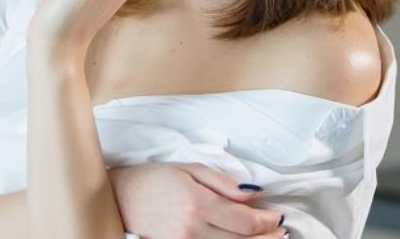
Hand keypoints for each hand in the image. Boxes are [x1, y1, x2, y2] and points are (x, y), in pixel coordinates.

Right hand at [109, 162, 288, 237]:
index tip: (277, 215)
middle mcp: (192, 229)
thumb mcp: (187, 168)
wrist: (117, 198)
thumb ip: (222, 182)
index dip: (268, 221)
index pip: (245, 221)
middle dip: (268, 238)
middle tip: (282, 231)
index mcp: (197, 203)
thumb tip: (253, 194)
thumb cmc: (151, 180)